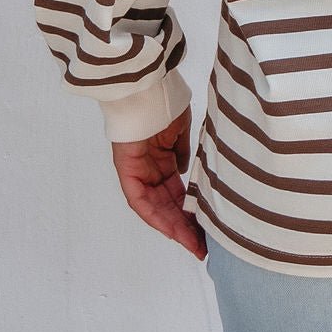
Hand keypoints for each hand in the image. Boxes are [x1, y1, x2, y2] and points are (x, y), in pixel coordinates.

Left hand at [110, 105, 206, 260]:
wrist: (148, 86)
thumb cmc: (165, 103)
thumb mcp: (180, 132)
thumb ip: (182, 153)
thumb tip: (186, 170)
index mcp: (163, 159)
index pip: (177, 193)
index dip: (191, 212)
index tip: (206, 228)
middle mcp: (149, 169)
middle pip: (168, 205)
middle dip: (186, 227)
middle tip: (203, 245)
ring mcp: (137, 171)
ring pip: (155, 208)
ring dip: (174, 228)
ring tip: (193, 244)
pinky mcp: (126, 170)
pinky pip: (139, 200)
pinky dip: (155, 216)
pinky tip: (172, 230)